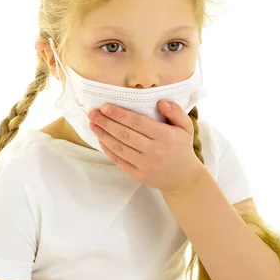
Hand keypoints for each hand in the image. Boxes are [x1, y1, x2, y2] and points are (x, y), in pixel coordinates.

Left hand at [87, 100, 204, 194]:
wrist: (183, 178)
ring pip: (119, 147)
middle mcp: (154, 151)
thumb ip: (176, 112)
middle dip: (106, 122)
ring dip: (103, 135)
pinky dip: (108, 150)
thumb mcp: (186, 127)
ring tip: (93, 124)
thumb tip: (160, 102)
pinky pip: (119, 161)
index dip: (119, 114)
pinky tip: (101, 139)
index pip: (137, 122)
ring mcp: (145, 165)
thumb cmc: (182, 148)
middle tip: (92, 113)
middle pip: (124, 134)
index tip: (105, 107)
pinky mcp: (138, 175)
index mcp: (165, 136)